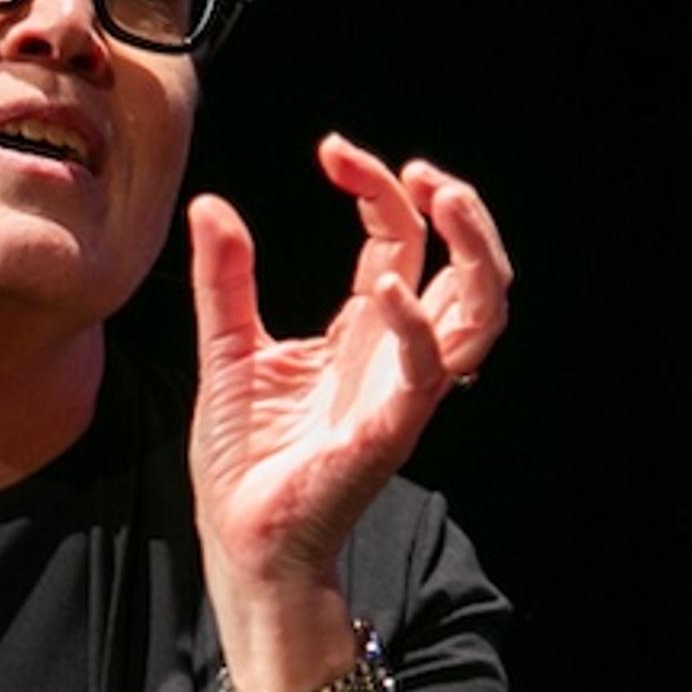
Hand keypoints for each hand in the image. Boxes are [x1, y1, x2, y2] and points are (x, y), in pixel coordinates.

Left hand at [186, 134, 510, 604]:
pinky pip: (428, 372)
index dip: (380, 189)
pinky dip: (416, 324)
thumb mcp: (226, 348)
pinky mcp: (390, 431)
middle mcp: (395, 356)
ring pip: (480, 315)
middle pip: (468, 271)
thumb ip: (225, 280)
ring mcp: (401, 392)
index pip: (400, 242)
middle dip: (462, 212)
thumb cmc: (245, 461)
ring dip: (475, 252)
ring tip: (442, 198)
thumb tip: (211, 205)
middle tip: (421, 172)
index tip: (334, 151)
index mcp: (363, 333)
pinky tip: (390, 286)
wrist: (239, 540)